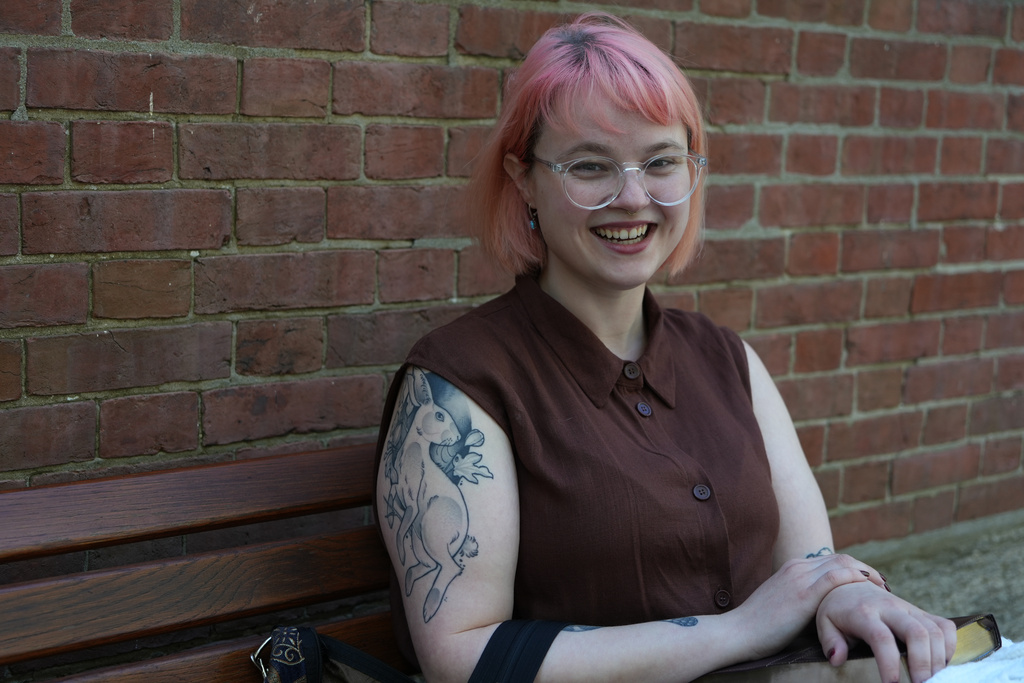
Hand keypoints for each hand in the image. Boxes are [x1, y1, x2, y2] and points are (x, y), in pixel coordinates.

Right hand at [736, 554, 884, 659]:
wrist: (738, 632)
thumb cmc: (758, 627)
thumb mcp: (782, 605)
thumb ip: (801, 601)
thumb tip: (823, 611)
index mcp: (791, 568)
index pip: (831, 560)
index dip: (855, 569)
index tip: (871, 583)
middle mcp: (796, 567)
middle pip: (840, 558)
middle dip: (865, 569)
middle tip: (883, 585)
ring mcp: (799, 577)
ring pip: (842, 563)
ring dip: (867, 573)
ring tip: (884, 588)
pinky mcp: (802, 593)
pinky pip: (836, 577)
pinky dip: (858, 579)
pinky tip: (872, 590)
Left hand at [816, 582, 956, 682]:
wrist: (849, 583)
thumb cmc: (837, 609)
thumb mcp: (825, 623)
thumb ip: (830, 641)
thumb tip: (837, 659)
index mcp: (864, 612)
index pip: (881, 638)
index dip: (889, 663)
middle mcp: (890, 607)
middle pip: (917, 633)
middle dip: (923, 664)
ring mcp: (908, 608)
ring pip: (935, 631)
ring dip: (938, 660)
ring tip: (930, 680)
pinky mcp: (920, 611)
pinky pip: (944, 626)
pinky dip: (949, 647)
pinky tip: (939, 664)